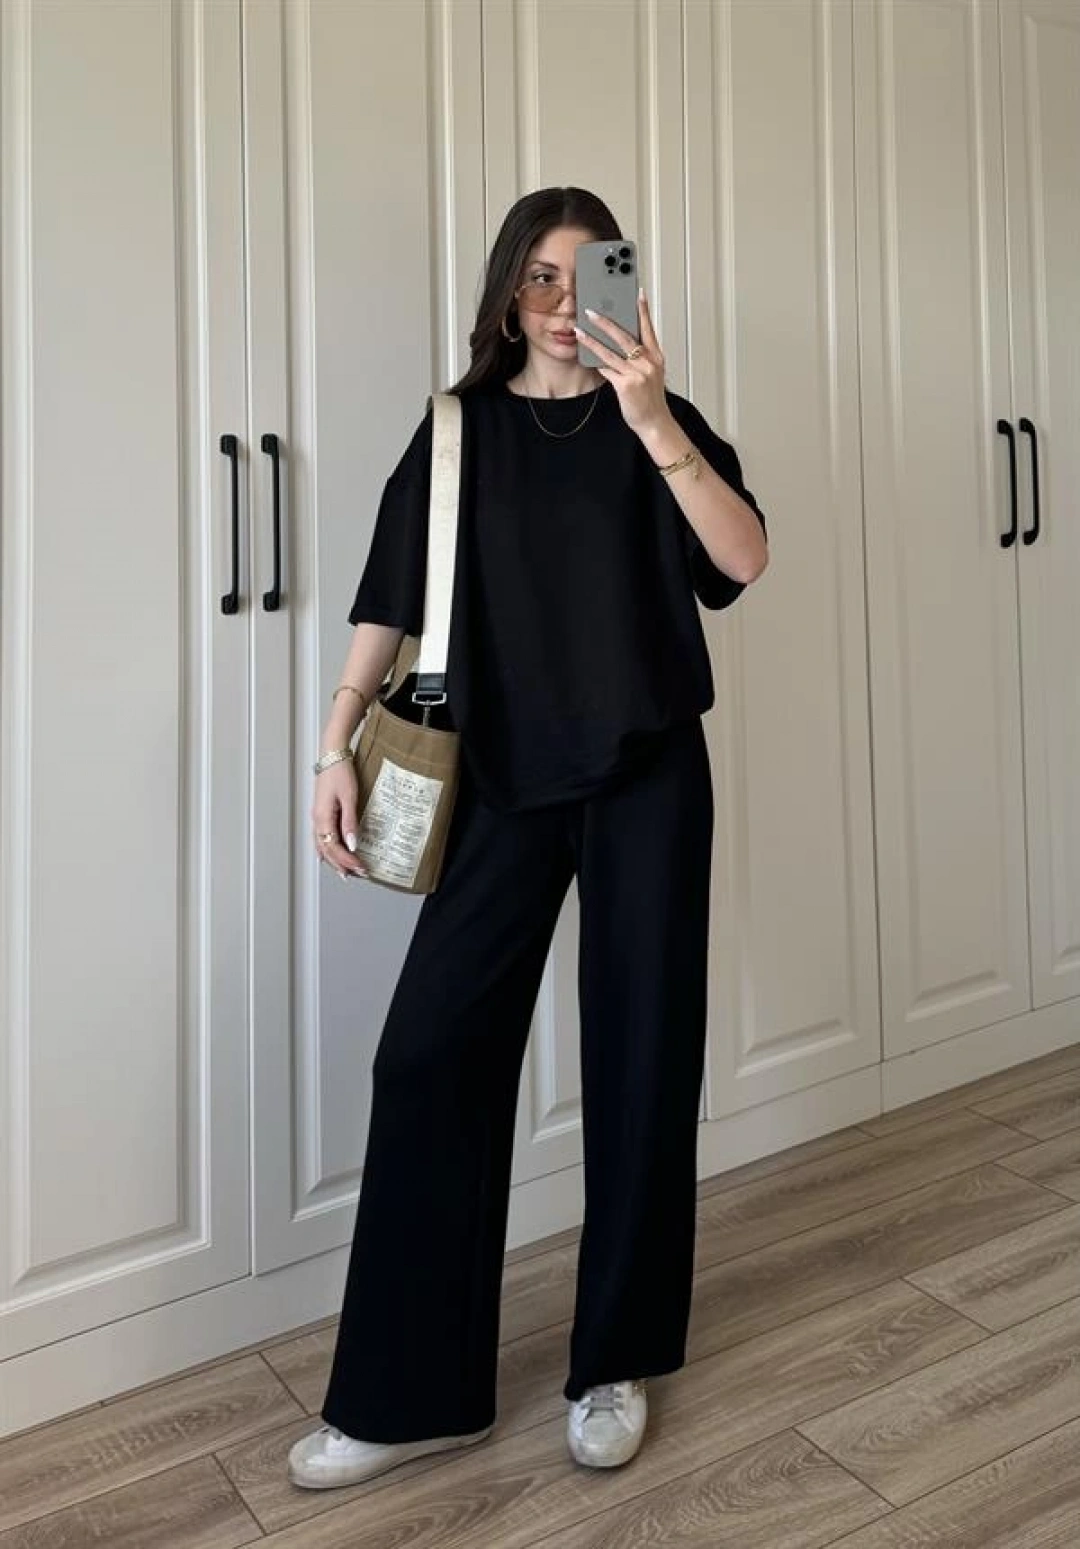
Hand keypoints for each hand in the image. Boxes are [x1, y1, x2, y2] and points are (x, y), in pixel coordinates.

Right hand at [312, 762, 367, 878]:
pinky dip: (326, 850)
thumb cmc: (340, 772)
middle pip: (326, 850)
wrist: (332, 754)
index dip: (347, 860)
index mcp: (322, 817)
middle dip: (341, 864)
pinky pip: (321, 837)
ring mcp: (317, 816)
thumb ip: (350, 822)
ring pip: (322, 846)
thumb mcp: (349, 797)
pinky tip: (329, 855)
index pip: (334, 847)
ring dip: (334, 860)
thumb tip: (352, 844)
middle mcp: (317, 820)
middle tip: (357, 875)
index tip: (360, 868)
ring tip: (345, 872)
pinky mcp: (321, 812)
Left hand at [573, 288, 670, 436]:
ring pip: (610, 352)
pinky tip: (585, 354)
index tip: (637, 293)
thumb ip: (640, 356)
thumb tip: (621, 342)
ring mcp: (637, 374)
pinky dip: (596, 361)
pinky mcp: (626, 385)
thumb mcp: (651, 373)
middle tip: (591, 311)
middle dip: (606, 322)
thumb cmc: (650, 398)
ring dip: (592, 340)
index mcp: (656, 356)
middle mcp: (648, 362)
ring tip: (580, 330)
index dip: (642, 310)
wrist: (654, 422)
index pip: (648, 328)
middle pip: (624, 336)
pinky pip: (607, 370)